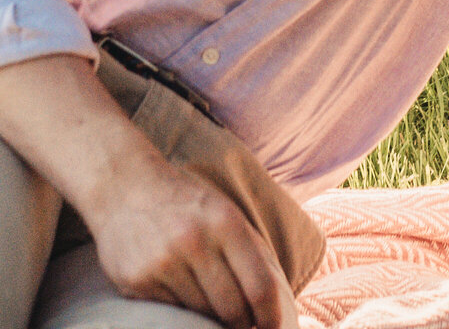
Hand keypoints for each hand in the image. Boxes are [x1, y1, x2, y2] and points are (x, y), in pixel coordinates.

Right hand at [81, 144, 295, 328]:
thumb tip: (270, 297)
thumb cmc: (184, 202)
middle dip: (241, 324)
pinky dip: (180, 313)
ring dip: (210, 320)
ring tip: (212, 313)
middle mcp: (195, 241)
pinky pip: (170, 312)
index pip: (258, 285)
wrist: (124, 186)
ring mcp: (164, 263)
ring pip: (200, 314)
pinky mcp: (138, 281)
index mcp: (225, 221)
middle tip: (243, 327)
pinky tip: (180, 297)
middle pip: (231, 307)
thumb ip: (246, 248)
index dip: (270, 316)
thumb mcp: (222, 210)